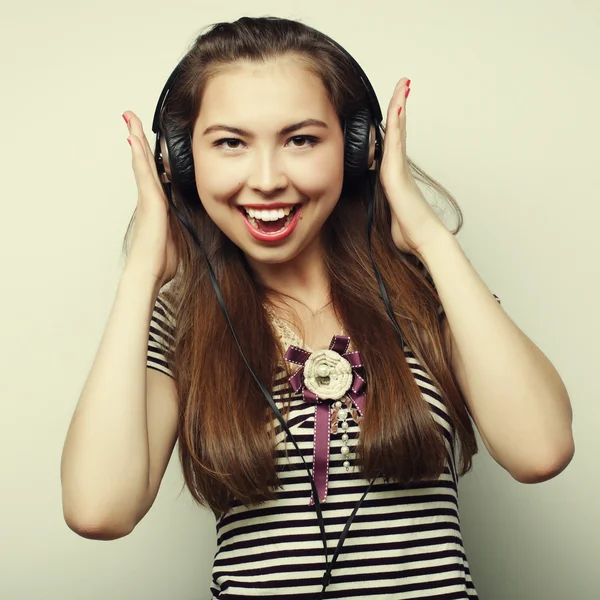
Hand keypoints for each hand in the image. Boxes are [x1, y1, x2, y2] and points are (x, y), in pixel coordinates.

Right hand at [122, 111, 178, 288]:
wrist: (149, 272)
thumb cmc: (160, 260)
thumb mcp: (178, 237)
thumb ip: (182, 224)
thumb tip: (192, 221)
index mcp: (158, 206)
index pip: (154, 174)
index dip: (149, 156)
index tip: (145, 140)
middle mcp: (150, 199)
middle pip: (144, 163)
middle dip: (138, 140)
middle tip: (131, 119)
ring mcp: (148, 200)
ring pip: (141, 163)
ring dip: (136, 141)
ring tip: (130, 120)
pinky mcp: (150, 203)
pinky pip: (144, 174)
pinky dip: (140, 156)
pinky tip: (136, 140)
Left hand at [379, 78, 449, 256]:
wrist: (424, 238)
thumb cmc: (410, 229)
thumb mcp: (390, 212)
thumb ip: (385, 202)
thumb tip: (383, 204)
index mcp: (396, 174)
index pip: (395, 141)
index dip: (397, 122)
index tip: (397, 105)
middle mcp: (399, 167)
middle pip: (399, 130)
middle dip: (400, 105)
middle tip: (404, 84)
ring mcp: (398, 169)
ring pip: (398, 132)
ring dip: (399, 108)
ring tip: (402, 86)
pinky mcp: (395, 175)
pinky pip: (394, 146)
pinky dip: (396, 127)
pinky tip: (396, 111)